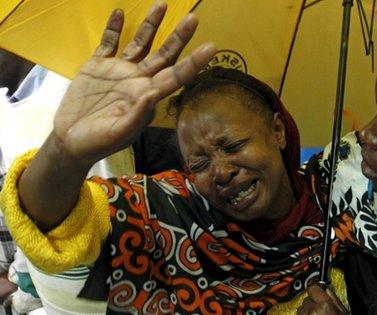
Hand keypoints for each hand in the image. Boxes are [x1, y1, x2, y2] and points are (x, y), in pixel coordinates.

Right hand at [51, 1, 215, 164]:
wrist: (71, 141)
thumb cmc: (97, 143)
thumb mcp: (117, 133)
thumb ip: (136, 116)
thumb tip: (152, 95)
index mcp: (147, 96)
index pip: (176, 76)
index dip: (193, 63)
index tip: (210, 48)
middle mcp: (137, 80)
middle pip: (164, 55)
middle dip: (179, 37)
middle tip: (193, 18)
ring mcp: (118, 71)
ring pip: (140, 43)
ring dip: (151, 25)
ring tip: (162, 4)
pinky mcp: (97, 66)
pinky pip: (108, 43)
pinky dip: (113, 28)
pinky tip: (119, 12)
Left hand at [293, 285, 351, 314]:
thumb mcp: (343, 312)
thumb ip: (332, 297)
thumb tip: (324, 288)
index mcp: (325, 305)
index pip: (312, 289)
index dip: (315, 291)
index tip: (315, 293)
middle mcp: (312, 312)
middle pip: (306, 300)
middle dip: (312, 304)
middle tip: (320, 312)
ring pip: (300, 309)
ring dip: (306, 313)